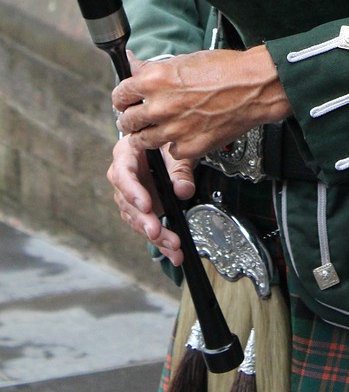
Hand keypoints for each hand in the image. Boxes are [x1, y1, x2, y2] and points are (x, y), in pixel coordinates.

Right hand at [107, 132, 194, 264]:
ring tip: (173, 247)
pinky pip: (145, 226)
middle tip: (157, 232)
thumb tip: (183, 191)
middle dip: (144, 220)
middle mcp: (123, 175)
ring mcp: (130, 194)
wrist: (169, 143)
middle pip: (127, 202)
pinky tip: (172, 252)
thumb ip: (180, 168)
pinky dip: (160, 241)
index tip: (146, 206)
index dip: (133, 192)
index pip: (123, 173)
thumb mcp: (177, 148)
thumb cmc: (169, 140)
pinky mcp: (139, 208)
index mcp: (126, 152)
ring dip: (154, 235)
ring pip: (136, 218)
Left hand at [111, 46, 290, 160]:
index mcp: (155, 79)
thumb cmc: (225, 69)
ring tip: (161, 128)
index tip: (126, 102)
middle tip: (140, 119)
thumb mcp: (184, 60)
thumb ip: (153, 68)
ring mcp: (173, 129)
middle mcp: (160, 106)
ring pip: (143, 142)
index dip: (122, 99)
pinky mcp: (189, 147)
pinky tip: (185, 134)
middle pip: (127, 122)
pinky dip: (175, 146)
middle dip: (131, 120)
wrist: (255, 86)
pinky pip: (170, 152)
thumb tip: (133, 63)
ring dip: (148, 136)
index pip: (119, 95)